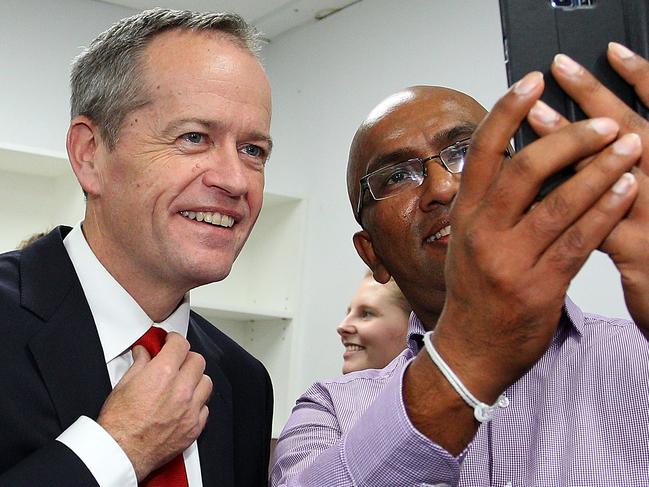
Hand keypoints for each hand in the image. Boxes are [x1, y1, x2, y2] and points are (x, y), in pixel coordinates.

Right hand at [97, 332, 211, 480]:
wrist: (120, 453)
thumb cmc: (118, 423)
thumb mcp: (123, 385)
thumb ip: (139, 364)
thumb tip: (144, 353)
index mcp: (163, 374)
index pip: (180, 344)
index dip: (174, 340)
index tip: (171, 342)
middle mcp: (181, 390)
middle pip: (198, 361)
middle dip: (186, 358)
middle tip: (176, 362)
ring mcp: (190, 409)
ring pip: (206, 382)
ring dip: (196, 379)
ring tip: (183, 383)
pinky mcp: (194, 427)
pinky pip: (205, 407)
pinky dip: (197, 403)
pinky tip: (185, 404)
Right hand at [432, 71, 639, 402]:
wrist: (471, 347)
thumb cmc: (475, 289)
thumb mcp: (468, 239)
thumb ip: (490, 201)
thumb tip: (523, 154)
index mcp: (466, 214)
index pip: (482, 152)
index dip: (506, 112)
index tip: (532, 82)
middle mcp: (483, 232)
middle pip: (524, 170)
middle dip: (568, 139)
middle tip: (603, 122)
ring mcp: (510, 260)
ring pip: (558, 204)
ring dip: (598, 170)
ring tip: (629, 146)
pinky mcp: (539, 286)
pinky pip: (579, 241)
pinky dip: (605, 211)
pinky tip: (625, 189)